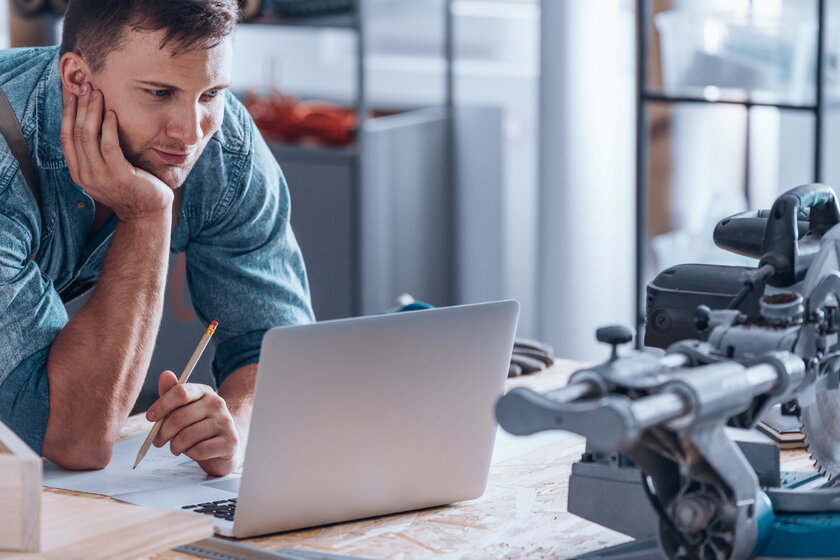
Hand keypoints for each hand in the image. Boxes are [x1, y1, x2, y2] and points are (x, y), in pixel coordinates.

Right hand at [60, 83, 172, 221]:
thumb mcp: (106, 171)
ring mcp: (101, 176)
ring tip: (98, 94)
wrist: (147, 212)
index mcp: (79, 172)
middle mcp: (85, 174)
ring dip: (93, 112)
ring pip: (89, 137)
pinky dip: (109, 128)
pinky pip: (109, 146)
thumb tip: (91, 124)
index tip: (72, 95)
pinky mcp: (119, 175)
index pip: (66, 137)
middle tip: (87, 87)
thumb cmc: (130, 187)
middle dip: (81, 107)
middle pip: (76, 133)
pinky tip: (112, 113)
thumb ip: (96, 154)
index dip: (68, 114)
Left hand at [147, 371, 241, 475]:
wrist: (225, 443)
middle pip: (179, 417)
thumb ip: (172, 394)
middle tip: (158, 440)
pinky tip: (193, 451)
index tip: (150, 417)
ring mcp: (225, 422)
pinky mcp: (230, 441)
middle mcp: (217, 404)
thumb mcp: (184, 408)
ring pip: (187, 436)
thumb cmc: (200, 425)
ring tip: (176, 447)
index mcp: (204, 391)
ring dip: (175, 446)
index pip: (180, 392)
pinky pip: (199, 450)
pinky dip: (191, 454)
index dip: (161, 405)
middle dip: (163, 433)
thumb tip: (165, 374)